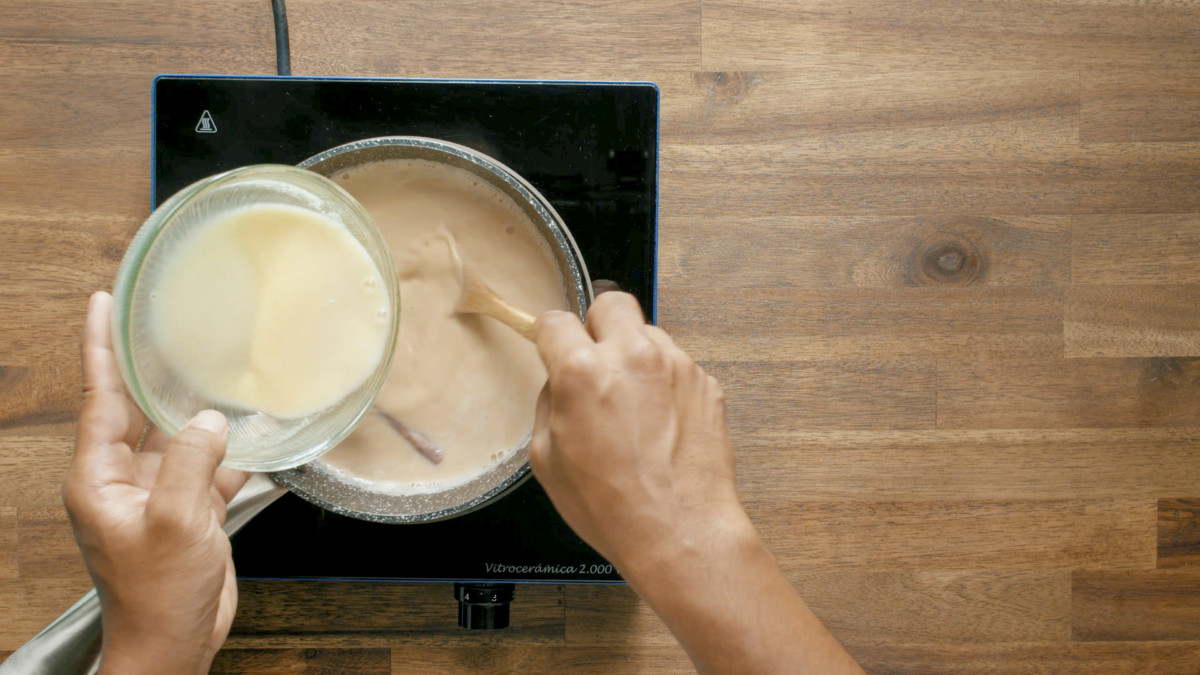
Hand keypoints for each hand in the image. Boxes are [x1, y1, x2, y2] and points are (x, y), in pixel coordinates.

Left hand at [63, 292, 249, 674]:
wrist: (174, 645)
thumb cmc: (157, 595)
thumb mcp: (174, 522)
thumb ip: (190, 463)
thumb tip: (208, 419)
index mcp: (100, 477)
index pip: (99, 397)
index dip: (99, 347)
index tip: (102, 303)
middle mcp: (124, 479)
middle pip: (139, 409)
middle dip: (153, 368)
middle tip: (165, 320)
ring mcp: (158, 494)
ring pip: (181, 437)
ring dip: (202, 412)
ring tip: (221, 368)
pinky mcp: (189, 510)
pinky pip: (211, 468)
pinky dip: (234, 453)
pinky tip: (259, 431)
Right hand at [531, 291, 743, 573]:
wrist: (680, 531)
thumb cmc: (612, 506)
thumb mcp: (547, 459)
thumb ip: (550, 404)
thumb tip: (558, 382)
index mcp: (583, 371)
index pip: (555, 321)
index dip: (549, 336)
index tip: (551, 347)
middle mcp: (633, 356)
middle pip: (610, 302)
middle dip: (596, 325)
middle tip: (594, 360)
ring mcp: (676, 365)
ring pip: (647, 333)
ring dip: (634, 356)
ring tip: (632, 405)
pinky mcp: (705, 383)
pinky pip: (676, 366)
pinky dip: (664, 383)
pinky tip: (660, 423)